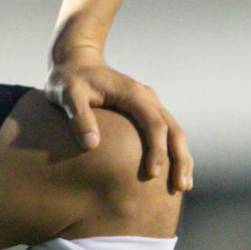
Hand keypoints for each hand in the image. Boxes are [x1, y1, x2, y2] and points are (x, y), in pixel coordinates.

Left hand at [46, 47, 193, 192]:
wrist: (76, 62)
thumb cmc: (69, 79)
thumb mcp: (67, 94)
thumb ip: (78, 116)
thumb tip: (91, 145)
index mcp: (133, 93)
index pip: (154, 124)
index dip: (157, 150)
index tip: (153, 175)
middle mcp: (147, 97)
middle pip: (173, 129)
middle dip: (180, 158)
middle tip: (181, 187)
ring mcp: (149, 103)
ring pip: (175, 131)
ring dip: (182, 157)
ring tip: (184, 186)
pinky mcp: (145, 110)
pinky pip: (167, 132)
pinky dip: (174, 151)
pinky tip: (173, 172)